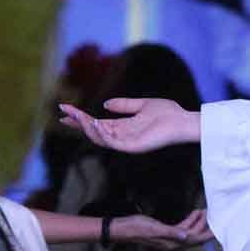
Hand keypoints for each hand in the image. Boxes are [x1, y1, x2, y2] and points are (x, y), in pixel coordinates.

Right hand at [59, 98, 199, 152]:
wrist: (184, 120)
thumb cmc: (168, 113)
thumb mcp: (143, 105)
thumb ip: (125, 105)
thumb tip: (105, 103)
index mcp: (124, 126)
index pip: (97, 123)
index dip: (81, 118)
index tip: (65, 110)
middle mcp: (122, 135)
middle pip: (94, 131)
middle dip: (79, 122)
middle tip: (65, 113)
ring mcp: (127, 142)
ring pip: (100, 138)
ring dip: (87, 128)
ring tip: (79, 116)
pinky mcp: (133, 147)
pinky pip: (112, 143)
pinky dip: (102, 135)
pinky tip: (95, 124)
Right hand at [114, 210, 212, 249]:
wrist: (124, 228)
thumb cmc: (138, 228)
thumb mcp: (155, 229)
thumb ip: (171, 232)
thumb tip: (186, 237)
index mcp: (173, 243)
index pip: (195, 240)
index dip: (207, 235)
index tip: (219, 228)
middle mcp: (174, 242)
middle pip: (195, 236)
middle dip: (206, 226)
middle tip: (214, 214)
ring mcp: (170, 237)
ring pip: (190, 231)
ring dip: (199, 222)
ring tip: (205, 210)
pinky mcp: (167, 231)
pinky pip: (183, 227)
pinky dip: (190, 220)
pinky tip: (194, 212)